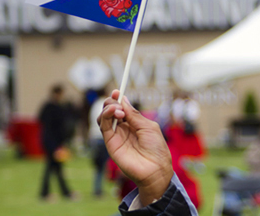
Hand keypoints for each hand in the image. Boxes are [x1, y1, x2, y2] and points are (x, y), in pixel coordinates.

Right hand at [98, 90, 172, 204]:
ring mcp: (116, 135)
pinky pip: (103, 126)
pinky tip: (114, 112)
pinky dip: (105, 116)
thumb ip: (134, 114)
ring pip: (104, 117)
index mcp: (134, 123)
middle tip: (118, 101)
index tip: (117, 91)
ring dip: (108, 108)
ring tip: (118, 110)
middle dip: (112, 102)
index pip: (122, 108)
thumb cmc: (156, 148)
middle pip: (110, 110)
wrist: (155, 168)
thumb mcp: (148, 126)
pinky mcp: (110, 143)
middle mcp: (123, 128)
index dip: (118, 99)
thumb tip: (123, 100)